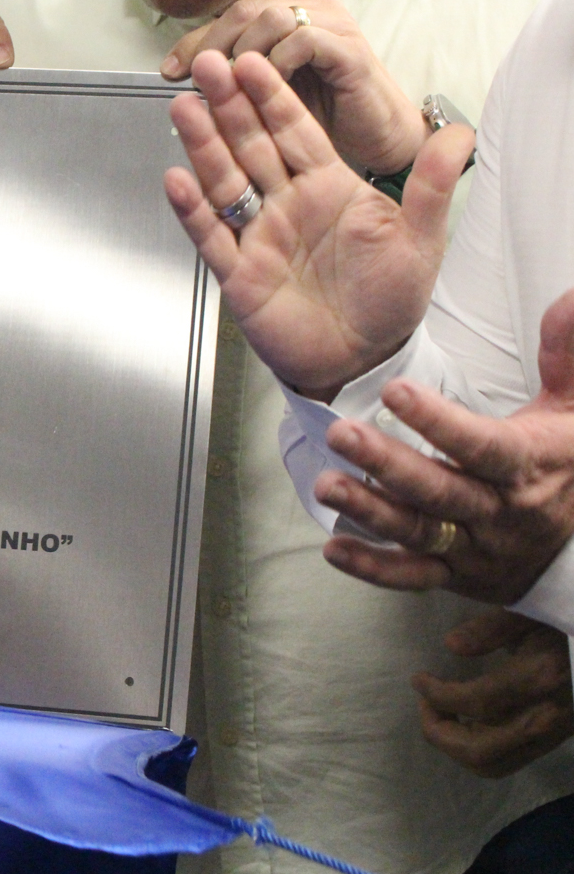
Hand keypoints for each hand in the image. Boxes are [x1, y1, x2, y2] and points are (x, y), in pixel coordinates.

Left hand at [161, 0, 428, 172]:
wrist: (377, 138)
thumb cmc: (321, 116)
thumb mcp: (264, 95)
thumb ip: (231, 78)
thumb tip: (179, 73)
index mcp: (286, 16)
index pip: (230, 17)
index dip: (196, 43)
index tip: (169, 73)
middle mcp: (309, 10)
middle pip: (245, 11)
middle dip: (213, 47)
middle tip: (196, 83)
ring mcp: (332, 25)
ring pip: (271, 19)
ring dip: (243, 55)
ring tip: (233, 91)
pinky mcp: (349, 49)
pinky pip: (303, 41)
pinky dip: (277, 65)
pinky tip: (266, 94)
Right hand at [163, 50, 471, 395]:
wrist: (363, 357)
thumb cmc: (389, 299)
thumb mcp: (421, 237)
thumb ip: (430, 184)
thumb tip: (462, 130)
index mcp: (326, 186)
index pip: (295, 131)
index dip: (273, 96)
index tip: (253, 61)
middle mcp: (286, 204)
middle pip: (252, 146)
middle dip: (229, 105)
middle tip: (208, 64)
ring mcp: (258, 236)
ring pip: (225, 182)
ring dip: (203, 145)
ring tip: (184, 108)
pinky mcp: (239, 273)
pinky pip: (212, 237)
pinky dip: (193, 211)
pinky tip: (178, 180)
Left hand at [316, 288, 573, 602]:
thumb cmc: (570, 462)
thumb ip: (566, 350)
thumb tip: (569, 297)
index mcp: (528, 465)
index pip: (482, 445)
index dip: (438, 421)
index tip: (395, 391)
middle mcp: (500, 511)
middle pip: (440, 489)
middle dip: (387, 463)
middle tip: (339, 434)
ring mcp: (476, 546)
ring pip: (419, 531)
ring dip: (368, 511)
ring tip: (325, 486)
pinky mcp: (456, 575)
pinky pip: (412, 577)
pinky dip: (373, 568)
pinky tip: (334, 549)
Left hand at [412, 610, 572, 777]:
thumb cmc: (559, 626)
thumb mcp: (526, 614)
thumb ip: (489, 628)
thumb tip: (451, 645)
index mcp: (539, 678)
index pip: (475, 702)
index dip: (437, 695)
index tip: (418, 680)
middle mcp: (545, 716)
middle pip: (478, 750)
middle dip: (438, 731)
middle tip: (425, 703)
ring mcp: (550, 736)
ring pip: (490, 766)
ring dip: (453, 746)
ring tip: (440, 714)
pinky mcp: (551, 744)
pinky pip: (505, 763)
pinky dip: (474, 751)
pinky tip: (464, 724)